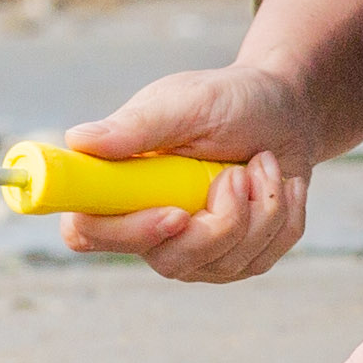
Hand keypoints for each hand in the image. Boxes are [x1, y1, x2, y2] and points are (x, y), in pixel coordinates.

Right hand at [56, 63, 326, 283]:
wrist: (284, 111)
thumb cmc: (226, 100)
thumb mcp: (187, 103)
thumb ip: (136, 126)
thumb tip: (78, 140)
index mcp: (121, 187)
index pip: (87, 232)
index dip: (124, 233)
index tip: (175, 212)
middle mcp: (151, 228)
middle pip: (168, 261)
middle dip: (220, 222)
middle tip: (237, 174)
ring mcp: (196, 251)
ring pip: (223, 262)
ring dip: (258, 207)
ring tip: (262, 161)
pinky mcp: (237, 260)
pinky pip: (262, 257)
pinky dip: (283, 214)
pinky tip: (277, 182)